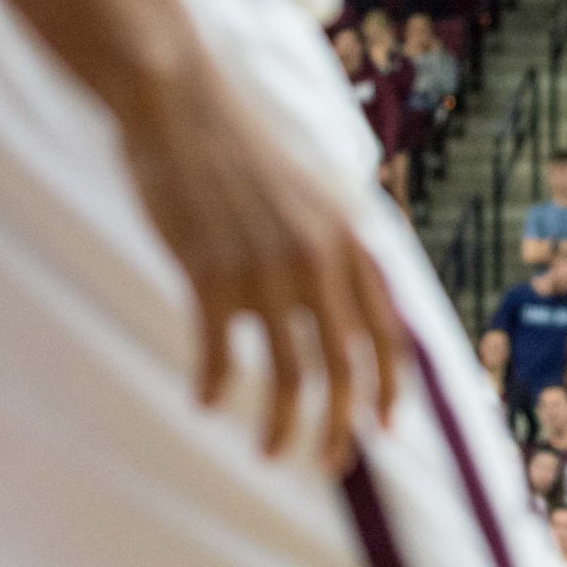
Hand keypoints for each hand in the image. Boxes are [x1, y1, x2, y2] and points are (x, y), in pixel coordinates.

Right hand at [122, 55, 402, 468]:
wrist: (179, 102)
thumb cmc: (241, 147)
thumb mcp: (314, 190)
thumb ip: (337, 246)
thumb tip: (353, 304)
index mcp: (349, 240)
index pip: (386, 334)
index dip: (388, 389)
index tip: (382, 429)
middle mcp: (316, 261)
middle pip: (343, 367)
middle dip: (340, 427)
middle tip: (331, 464)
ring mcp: (263, 270)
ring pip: (287, 375)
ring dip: (279, 426)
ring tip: (270, 454)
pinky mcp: (208, 274)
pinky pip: (218, 353)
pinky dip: (213, 385)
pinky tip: (205, 405)